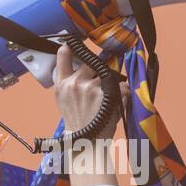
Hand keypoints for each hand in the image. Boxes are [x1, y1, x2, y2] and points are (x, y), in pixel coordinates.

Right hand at [53, 44, 128, 185]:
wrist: (85, 143)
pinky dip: (124, 94)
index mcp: (62, 85)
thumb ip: (69, 83)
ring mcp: (91, 87)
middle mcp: (75, 83)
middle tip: (100, 81)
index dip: (69, 48)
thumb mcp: (64, 101)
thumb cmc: (77, 123)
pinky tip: (119, 102)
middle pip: (91, 62)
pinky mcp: (106, 94)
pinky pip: (121, 87)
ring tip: (108, 99)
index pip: (63, 57)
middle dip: (98, 69)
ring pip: (107, 74)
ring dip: (112, 83)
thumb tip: (80, 66)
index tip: (71, 43)